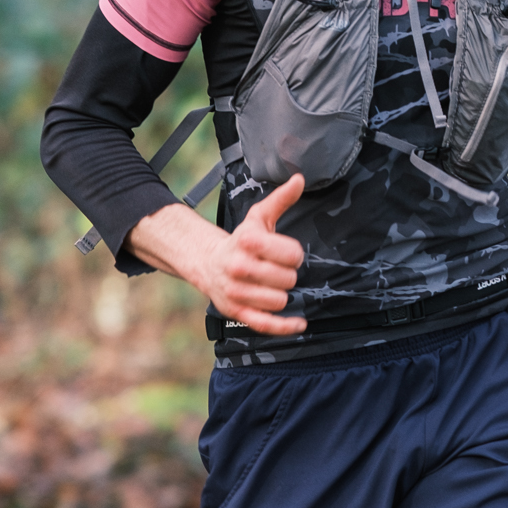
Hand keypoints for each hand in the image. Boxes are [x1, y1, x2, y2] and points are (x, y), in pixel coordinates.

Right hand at [130, 172, 307, 332]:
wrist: (207, 263)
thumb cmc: (240, 241)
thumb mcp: (258, 218)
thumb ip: (280, 200)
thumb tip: (299, 179)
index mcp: (247, 241)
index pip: (291, 254)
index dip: (294, 255)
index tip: (286, 254)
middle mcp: (239, 267)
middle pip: (287, 279)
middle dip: (288, 275)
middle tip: (278, 270)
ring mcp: (237, 292)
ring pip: (280, 301)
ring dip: (282, 294)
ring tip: (273, 286)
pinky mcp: (237, 312)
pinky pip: (266, 325)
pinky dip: (285, 327)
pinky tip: (299, 324)